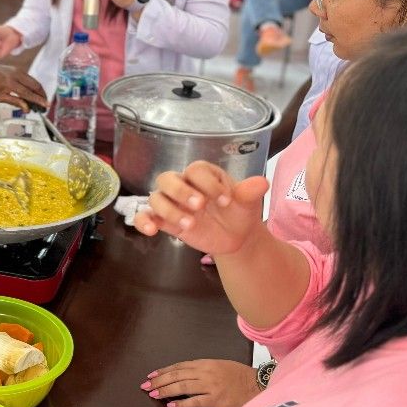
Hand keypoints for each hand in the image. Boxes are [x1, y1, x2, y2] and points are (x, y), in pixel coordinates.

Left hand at [0, 63, 47, 109]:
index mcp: (10, 84)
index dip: (38, 100)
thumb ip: (15, 102)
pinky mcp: (20, 70)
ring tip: (41, 100)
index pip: (28, 93)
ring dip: (40, 91)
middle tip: (45, 104)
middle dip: (42, 96)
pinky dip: (34, 87)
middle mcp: (16, 76)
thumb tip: (27, 109)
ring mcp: (19, 71)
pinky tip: (34, 93)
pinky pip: (30, 79)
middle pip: (35, 86)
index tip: (46, 105)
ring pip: (34, 82)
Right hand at [133, 161, 268, 253]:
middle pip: (168, 178)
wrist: (236, 236)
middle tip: (200, 206)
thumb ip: (250, 192)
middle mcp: (183, 185)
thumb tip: (263, 182)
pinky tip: (151, 230)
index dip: (209, 183)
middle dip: (181, 192)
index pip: (196, 170)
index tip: (227, 200)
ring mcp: (172, 203)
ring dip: (169, 210)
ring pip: (155, 198)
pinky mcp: (165, 221)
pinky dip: (143, 221)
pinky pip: (144, 216)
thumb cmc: (239, 211)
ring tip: (190, 225)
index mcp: (203, 175)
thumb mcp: (248, 202)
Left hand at [141, 359, 260, 406]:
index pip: (179, 366)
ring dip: (166, 391)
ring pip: (182, 387)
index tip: (152, 375)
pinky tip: (171, 405)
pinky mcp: (215, 400)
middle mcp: (206, 372)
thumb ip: (203, 368)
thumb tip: (184, 373)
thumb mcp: (220, 365)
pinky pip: (195, 402)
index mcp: (206, 363)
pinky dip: (182, 403)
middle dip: (159, 381)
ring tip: (154, 394)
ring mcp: (210, 386)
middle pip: (177, 375)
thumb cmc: (240, 376)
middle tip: (146, 386)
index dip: (164, 371)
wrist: (258, 385)